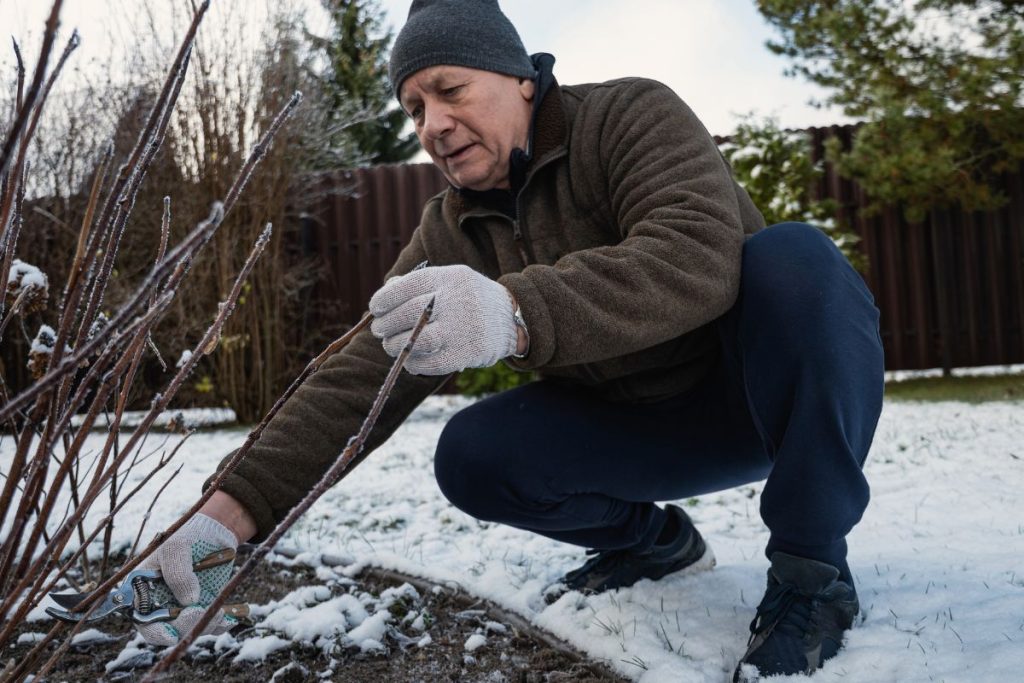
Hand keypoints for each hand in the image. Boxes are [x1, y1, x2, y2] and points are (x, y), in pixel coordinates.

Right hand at [136, 513, 238, 645]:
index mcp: (143, 592)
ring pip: (189, 629)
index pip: (144, 621)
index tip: (171, 635)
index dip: (155, 632)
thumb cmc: (187, 537)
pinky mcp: (201, 608)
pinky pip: (208, 624)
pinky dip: (218, 624)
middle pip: (168, 630)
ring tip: (220, 612)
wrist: (212, 533)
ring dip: (203, 626)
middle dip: (184, 627)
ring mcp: (181, 608)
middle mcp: (160, 604)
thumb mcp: (176, 548)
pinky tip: (228, 617)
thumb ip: (177, 573)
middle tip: (200, 613)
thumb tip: (189, 602)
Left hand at [369, 264, 518, 374]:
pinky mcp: (465, 353)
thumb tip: (383, 298)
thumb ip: (419, 284)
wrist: (511, 318)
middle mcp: (456, 301)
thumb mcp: (451, 279)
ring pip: (415, 341)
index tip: (375, 308)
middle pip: (408, 313)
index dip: (385, 299)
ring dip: (395, 346)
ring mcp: (461, 329)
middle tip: (379, 330)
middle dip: (386, 324)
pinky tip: (409, 359)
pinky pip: (429, 363)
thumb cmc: (470, 297)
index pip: (407, 286)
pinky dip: (413, 363)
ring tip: (390, 345)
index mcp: (450, 278)